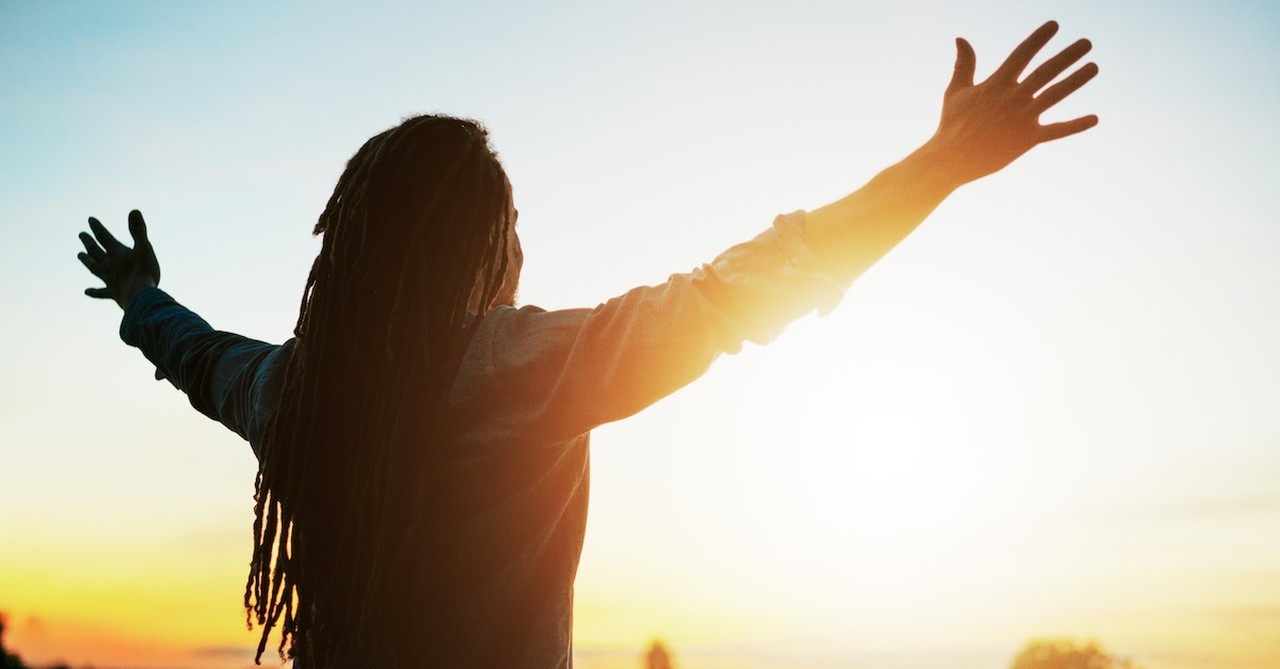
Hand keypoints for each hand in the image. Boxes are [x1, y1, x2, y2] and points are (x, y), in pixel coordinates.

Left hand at [78, 209, 161, 309]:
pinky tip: (86, 291)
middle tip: (81, 235)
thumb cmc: (145, 272)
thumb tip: (133, 211)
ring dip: (87, 261)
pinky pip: (101, 292)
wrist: (141, 298)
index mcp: (118, 253)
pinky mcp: (114, 294)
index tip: (90, 220)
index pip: (104, 237)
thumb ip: (138, 230)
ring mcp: (110, 280)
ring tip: (79, 255)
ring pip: (94, 268)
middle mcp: (110, 265)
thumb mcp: (145, 248)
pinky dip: (94, 292)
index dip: (97, 228)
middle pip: (96, 251)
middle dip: (89, 242)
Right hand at [929, 20, 1098, 186]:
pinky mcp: (1027, 140)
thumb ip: (964, 64)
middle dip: (1068, 56)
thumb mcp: (955, 91)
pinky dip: (1075, 126)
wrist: (952, 159)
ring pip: (1056, 95)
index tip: (1054, 25)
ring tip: (1094, 67)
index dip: (1038, 39)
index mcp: (996, 84)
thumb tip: (960, 38)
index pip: (1022, 55)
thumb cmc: (952, 124)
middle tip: (1087, 43)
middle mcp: (1013, 98)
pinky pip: (1056, 131)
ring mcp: (1022, 119)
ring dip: (1076, 80)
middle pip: (1047, 72)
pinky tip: (1094, 119)